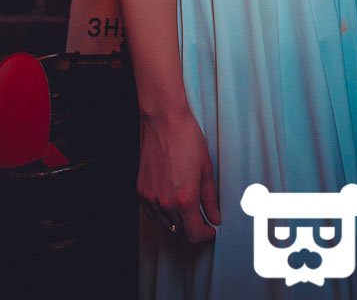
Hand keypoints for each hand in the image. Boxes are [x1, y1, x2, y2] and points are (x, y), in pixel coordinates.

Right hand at [137, 108, 220, 245]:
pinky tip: (171, 200)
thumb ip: (210, 197)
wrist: (164, 120)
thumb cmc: (187, 138)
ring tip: (187, 206)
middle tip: (202, 219)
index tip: (210, 229)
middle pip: (179, 231)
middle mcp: (165, 203)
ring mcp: (150, 198)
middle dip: (192, 228)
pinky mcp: (141, 190)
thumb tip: (215, 217)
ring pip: (165, 224)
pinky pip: (152, 212)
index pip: (194, 234)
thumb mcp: (206, 168)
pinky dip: (162, 212)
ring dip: (177, 221)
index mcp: (185, 199)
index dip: (205, 235)